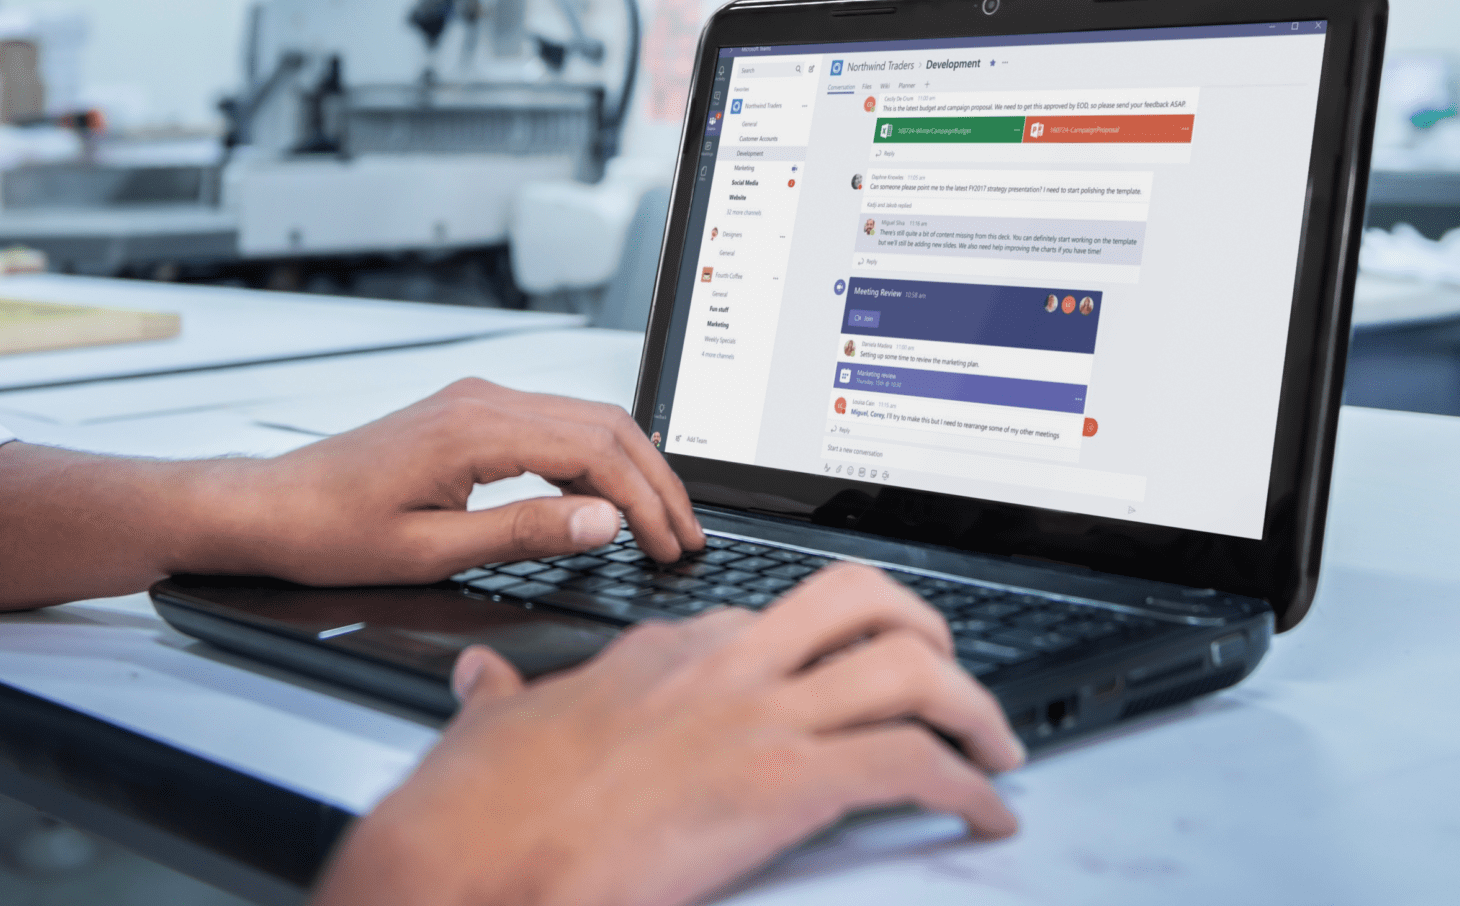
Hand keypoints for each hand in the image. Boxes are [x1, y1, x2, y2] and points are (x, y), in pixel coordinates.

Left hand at [197, 379, 705, 584]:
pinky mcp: (469, 414)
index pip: (593, 453)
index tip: (670, 546)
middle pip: (603, 426)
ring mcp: (476, 401)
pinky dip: (595, 457)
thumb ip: (522, 533)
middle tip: (687, 537)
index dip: (644, 502)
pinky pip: (554, 423)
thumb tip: (601, 523)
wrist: (271, 508)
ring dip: (630, 467)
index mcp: (475, 428)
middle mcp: (482, 400)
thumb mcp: (430, 550)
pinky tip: (608, 494)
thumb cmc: (331, 532)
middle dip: (655, 482)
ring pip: (584, 419)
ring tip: (661, 521)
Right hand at [312, 563, 1023, 905]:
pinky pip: (910, 764)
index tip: (839, 678)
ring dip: (970, 703)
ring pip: (906, 664)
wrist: (466, 862)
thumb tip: (484, 681)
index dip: (820, 646)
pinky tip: (983, 812)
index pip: (767, 617)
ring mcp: (753, 718)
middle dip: (922, 626)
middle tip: (949, 673)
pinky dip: (966, 786)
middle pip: (857, 597)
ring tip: (993, 744)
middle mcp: (719, 666)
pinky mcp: (781, 784)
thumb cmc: (475, 813)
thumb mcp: (490, 730)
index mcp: (658, 654)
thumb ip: (503, 698)